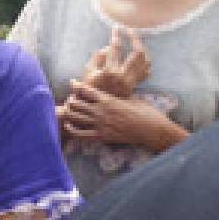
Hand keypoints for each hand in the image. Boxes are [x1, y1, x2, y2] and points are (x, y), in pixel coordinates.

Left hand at [59, 80, 184, 150]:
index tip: (72, 82)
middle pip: (75, 103)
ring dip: (68, 113)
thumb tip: (117, 89)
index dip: (76, 85)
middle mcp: (101, 111)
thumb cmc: (145, 112)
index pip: (86, 90)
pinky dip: (72, 130)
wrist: (152, 130)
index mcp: (108, 99)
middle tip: (70, 99)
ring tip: (67, 110)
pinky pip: (81, 134)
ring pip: (75, 118)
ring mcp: (100, 125)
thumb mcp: (131, 98)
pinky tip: (68, 126)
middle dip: (70, 100)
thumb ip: (119, 95)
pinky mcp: (102, 137)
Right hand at [81, 27, 149, 97]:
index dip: (116, 35)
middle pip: (137, 52)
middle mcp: (123, 76)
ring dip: (142, 49)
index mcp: (110, 71)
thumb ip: (97, 58)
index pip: (116, 48)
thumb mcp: (87, 72)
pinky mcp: (134, 86)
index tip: (116, 27)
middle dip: (135, 38)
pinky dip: (146, 62)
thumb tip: (108, 48)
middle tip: (130, 31)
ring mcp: (131, 82)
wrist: (97, 109)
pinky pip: (146, 71)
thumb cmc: (89, 89)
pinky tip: (140, 57)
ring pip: (145, 61)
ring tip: (136, 41)